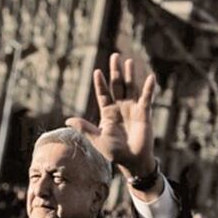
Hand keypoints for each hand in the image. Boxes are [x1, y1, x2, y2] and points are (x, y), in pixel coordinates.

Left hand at [66, 53, 155, 175]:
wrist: (132, 161)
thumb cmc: (115, 152)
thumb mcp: (97, 140)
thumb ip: (85, 129)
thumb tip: (67, 120)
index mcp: (108, 112)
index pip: (103, 94)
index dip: (100, 83)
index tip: (97, 71)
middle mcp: (120, 107)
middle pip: (117, 85)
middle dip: (115, 71)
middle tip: (115, 56)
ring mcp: (133, 109)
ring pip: (131, 88)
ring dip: (130, 75)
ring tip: (129, 61)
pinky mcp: (144, 113)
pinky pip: (147, 98)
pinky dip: (149, 88)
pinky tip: (150, 77)